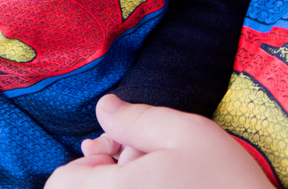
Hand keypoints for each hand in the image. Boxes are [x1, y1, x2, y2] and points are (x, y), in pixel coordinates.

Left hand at [46, 94, 270, 188]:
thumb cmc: (227, 184)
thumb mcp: (186, 133)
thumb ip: (136, 118)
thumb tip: (104, 107)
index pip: (60, 181)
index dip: (89, 160)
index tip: (125, 152)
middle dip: (108, 175)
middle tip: (149, 165)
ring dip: (123, 188)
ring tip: (163, 183)